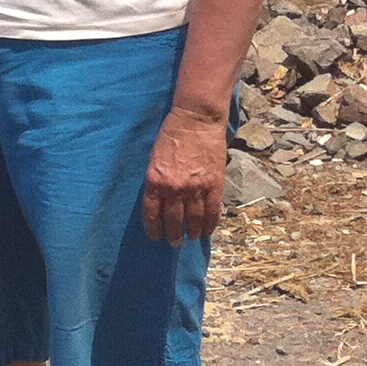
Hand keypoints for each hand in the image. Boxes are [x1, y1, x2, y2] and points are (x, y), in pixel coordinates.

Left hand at [142, 105, 228, 244]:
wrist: (195, 121)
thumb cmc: (171, 136)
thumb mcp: (154, 159)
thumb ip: (156, 181)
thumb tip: (159, 201)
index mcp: (155, 181)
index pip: (152, 213)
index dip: (153, 228)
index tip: (154, 236)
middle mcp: (174, 188)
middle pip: (173, 220)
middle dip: (173, 235)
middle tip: (174, 244)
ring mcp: (196, 188)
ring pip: (194, 219)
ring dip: (192, 232)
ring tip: (191, 238)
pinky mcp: (214, 185)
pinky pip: (213, 211)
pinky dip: (210, 223)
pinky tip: (208, 230)